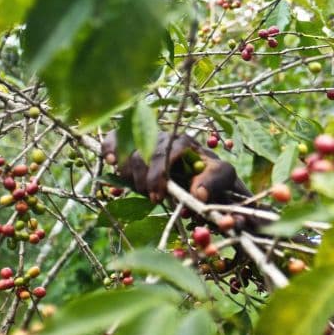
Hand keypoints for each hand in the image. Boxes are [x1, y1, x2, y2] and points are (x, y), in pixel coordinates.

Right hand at [101, 131, 247, 203]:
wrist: (209, 175)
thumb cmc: (216, 176)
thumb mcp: (224, 177)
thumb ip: (215, 181)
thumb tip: (198, 192)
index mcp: (184, 142)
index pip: (162, 154)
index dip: (155, 176)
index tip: (156, 196)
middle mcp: (164, 137)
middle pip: (142, 153)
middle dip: (143, 179)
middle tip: (152, 197)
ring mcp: (148, 139)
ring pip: (127, 149)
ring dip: (127, 171)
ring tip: (138, 187)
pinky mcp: (137, 144)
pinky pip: (116, 138)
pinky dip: (109, 148)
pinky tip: (109, 161)